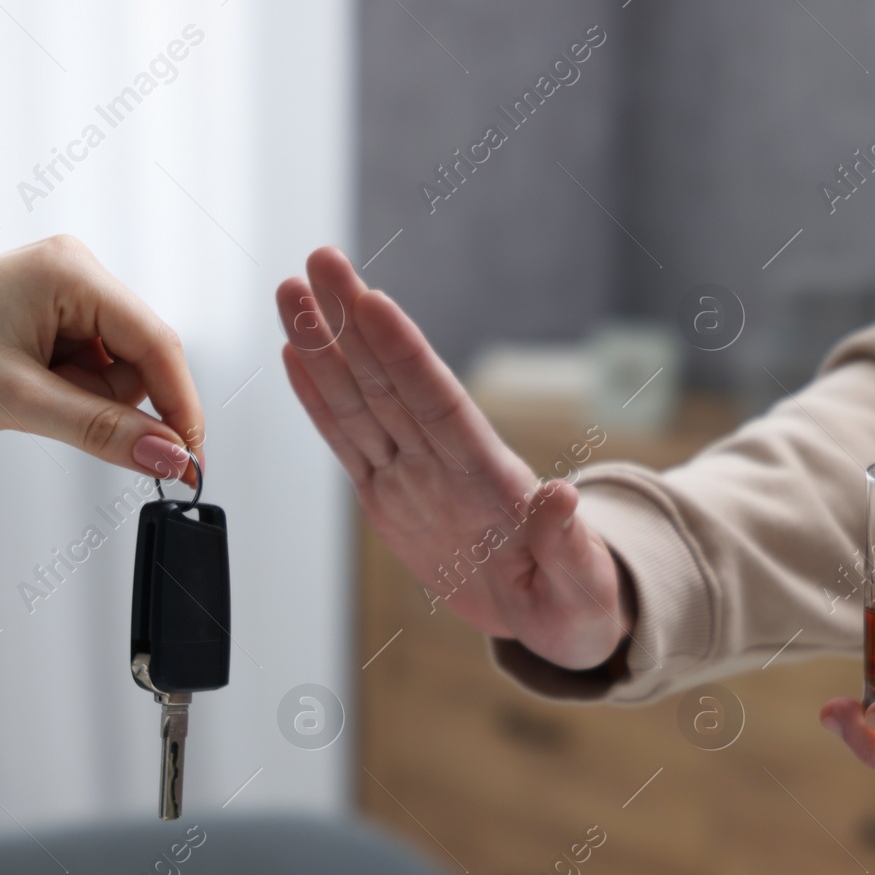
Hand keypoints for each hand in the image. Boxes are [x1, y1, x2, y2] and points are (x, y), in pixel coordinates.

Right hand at [276, 247, 628, 669]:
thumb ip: (567, 542)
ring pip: (360, 402)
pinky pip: (346, 444)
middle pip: (390, 383)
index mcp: (490, 478)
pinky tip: (294, 354)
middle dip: (352, 322)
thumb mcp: (583, 584)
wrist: (549, 614)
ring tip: (291, 291)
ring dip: (323, 346)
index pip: (439, 404)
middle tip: (321, 260)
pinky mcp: (387, 499)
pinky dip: (318, 401)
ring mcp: (412, 477)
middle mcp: (444, 463)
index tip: (374, 303)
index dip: (405, 356)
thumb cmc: (575, 597)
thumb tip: (563, 496)